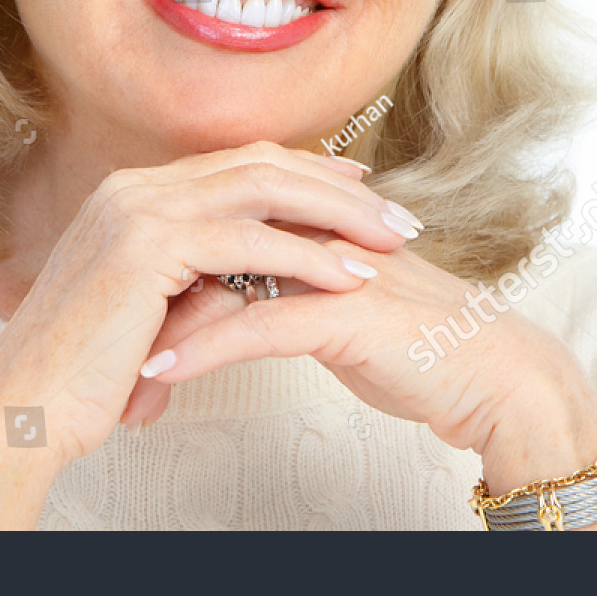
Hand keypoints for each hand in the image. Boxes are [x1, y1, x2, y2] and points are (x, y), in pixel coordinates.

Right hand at [0, 143, 421, 467]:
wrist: (23, 411)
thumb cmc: (82, 375)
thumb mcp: (150, 309)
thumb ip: (197, 280)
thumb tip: (249, 284)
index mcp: (133, 192)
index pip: (238, 162)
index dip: (306, 172)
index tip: (360, 190)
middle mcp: (134, 187)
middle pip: (259, 162)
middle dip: (336, 186)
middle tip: (396, 214)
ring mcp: (137, 209)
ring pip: (261, 189)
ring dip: (335, 212)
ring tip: (391, 240)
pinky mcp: (146, 247)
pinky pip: (247, 242)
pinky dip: (306, 256)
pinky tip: (349, 277)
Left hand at [133, 236, 596, 499]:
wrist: (494, 375)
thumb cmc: (416, 345)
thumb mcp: (336, 306)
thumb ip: (283, 286)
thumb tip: (224, 298)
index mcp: (308, 220)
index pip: (212, 228)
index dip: (161, 270)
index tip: (116, 315)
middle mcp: (313, 230)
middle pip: (205, 248)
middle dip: (148, 301)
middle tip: (102, 347)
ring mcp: (327, 265)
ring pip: (219, 286)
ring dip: (162, 332)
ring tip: (116, 374)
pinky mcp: (342, 310)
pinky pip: (253, 327)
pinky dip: (199, 353)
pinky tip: (159, 375)